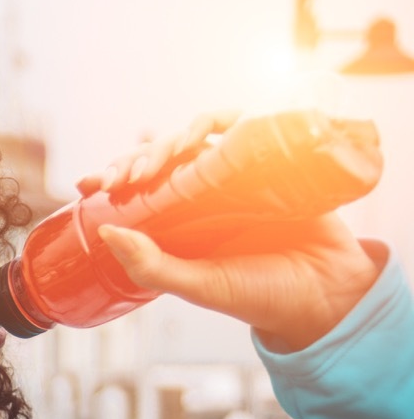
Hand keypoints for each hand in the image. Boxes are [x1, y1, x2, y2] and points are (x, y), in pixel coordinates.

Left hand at [83, 112, 381, 351]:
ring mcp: (238, 177)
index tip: (90, 183)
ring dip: (180, 136)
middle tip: (132, 174)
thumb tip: (105, 233)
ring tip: (173, 152)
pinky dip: (230, 122)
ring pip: (199, 137)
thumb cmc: (260, 296)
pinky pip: (248, 131)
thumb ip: (152, 267)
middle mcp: (204, 194)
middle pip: (162, 156)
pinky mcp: (273, 165)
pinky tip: (219, 128)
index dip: (113, 176)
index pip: (137, 187)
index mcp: (179, 221)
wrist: (328, 295)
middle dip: (140, 157)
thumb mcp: (199, 286)